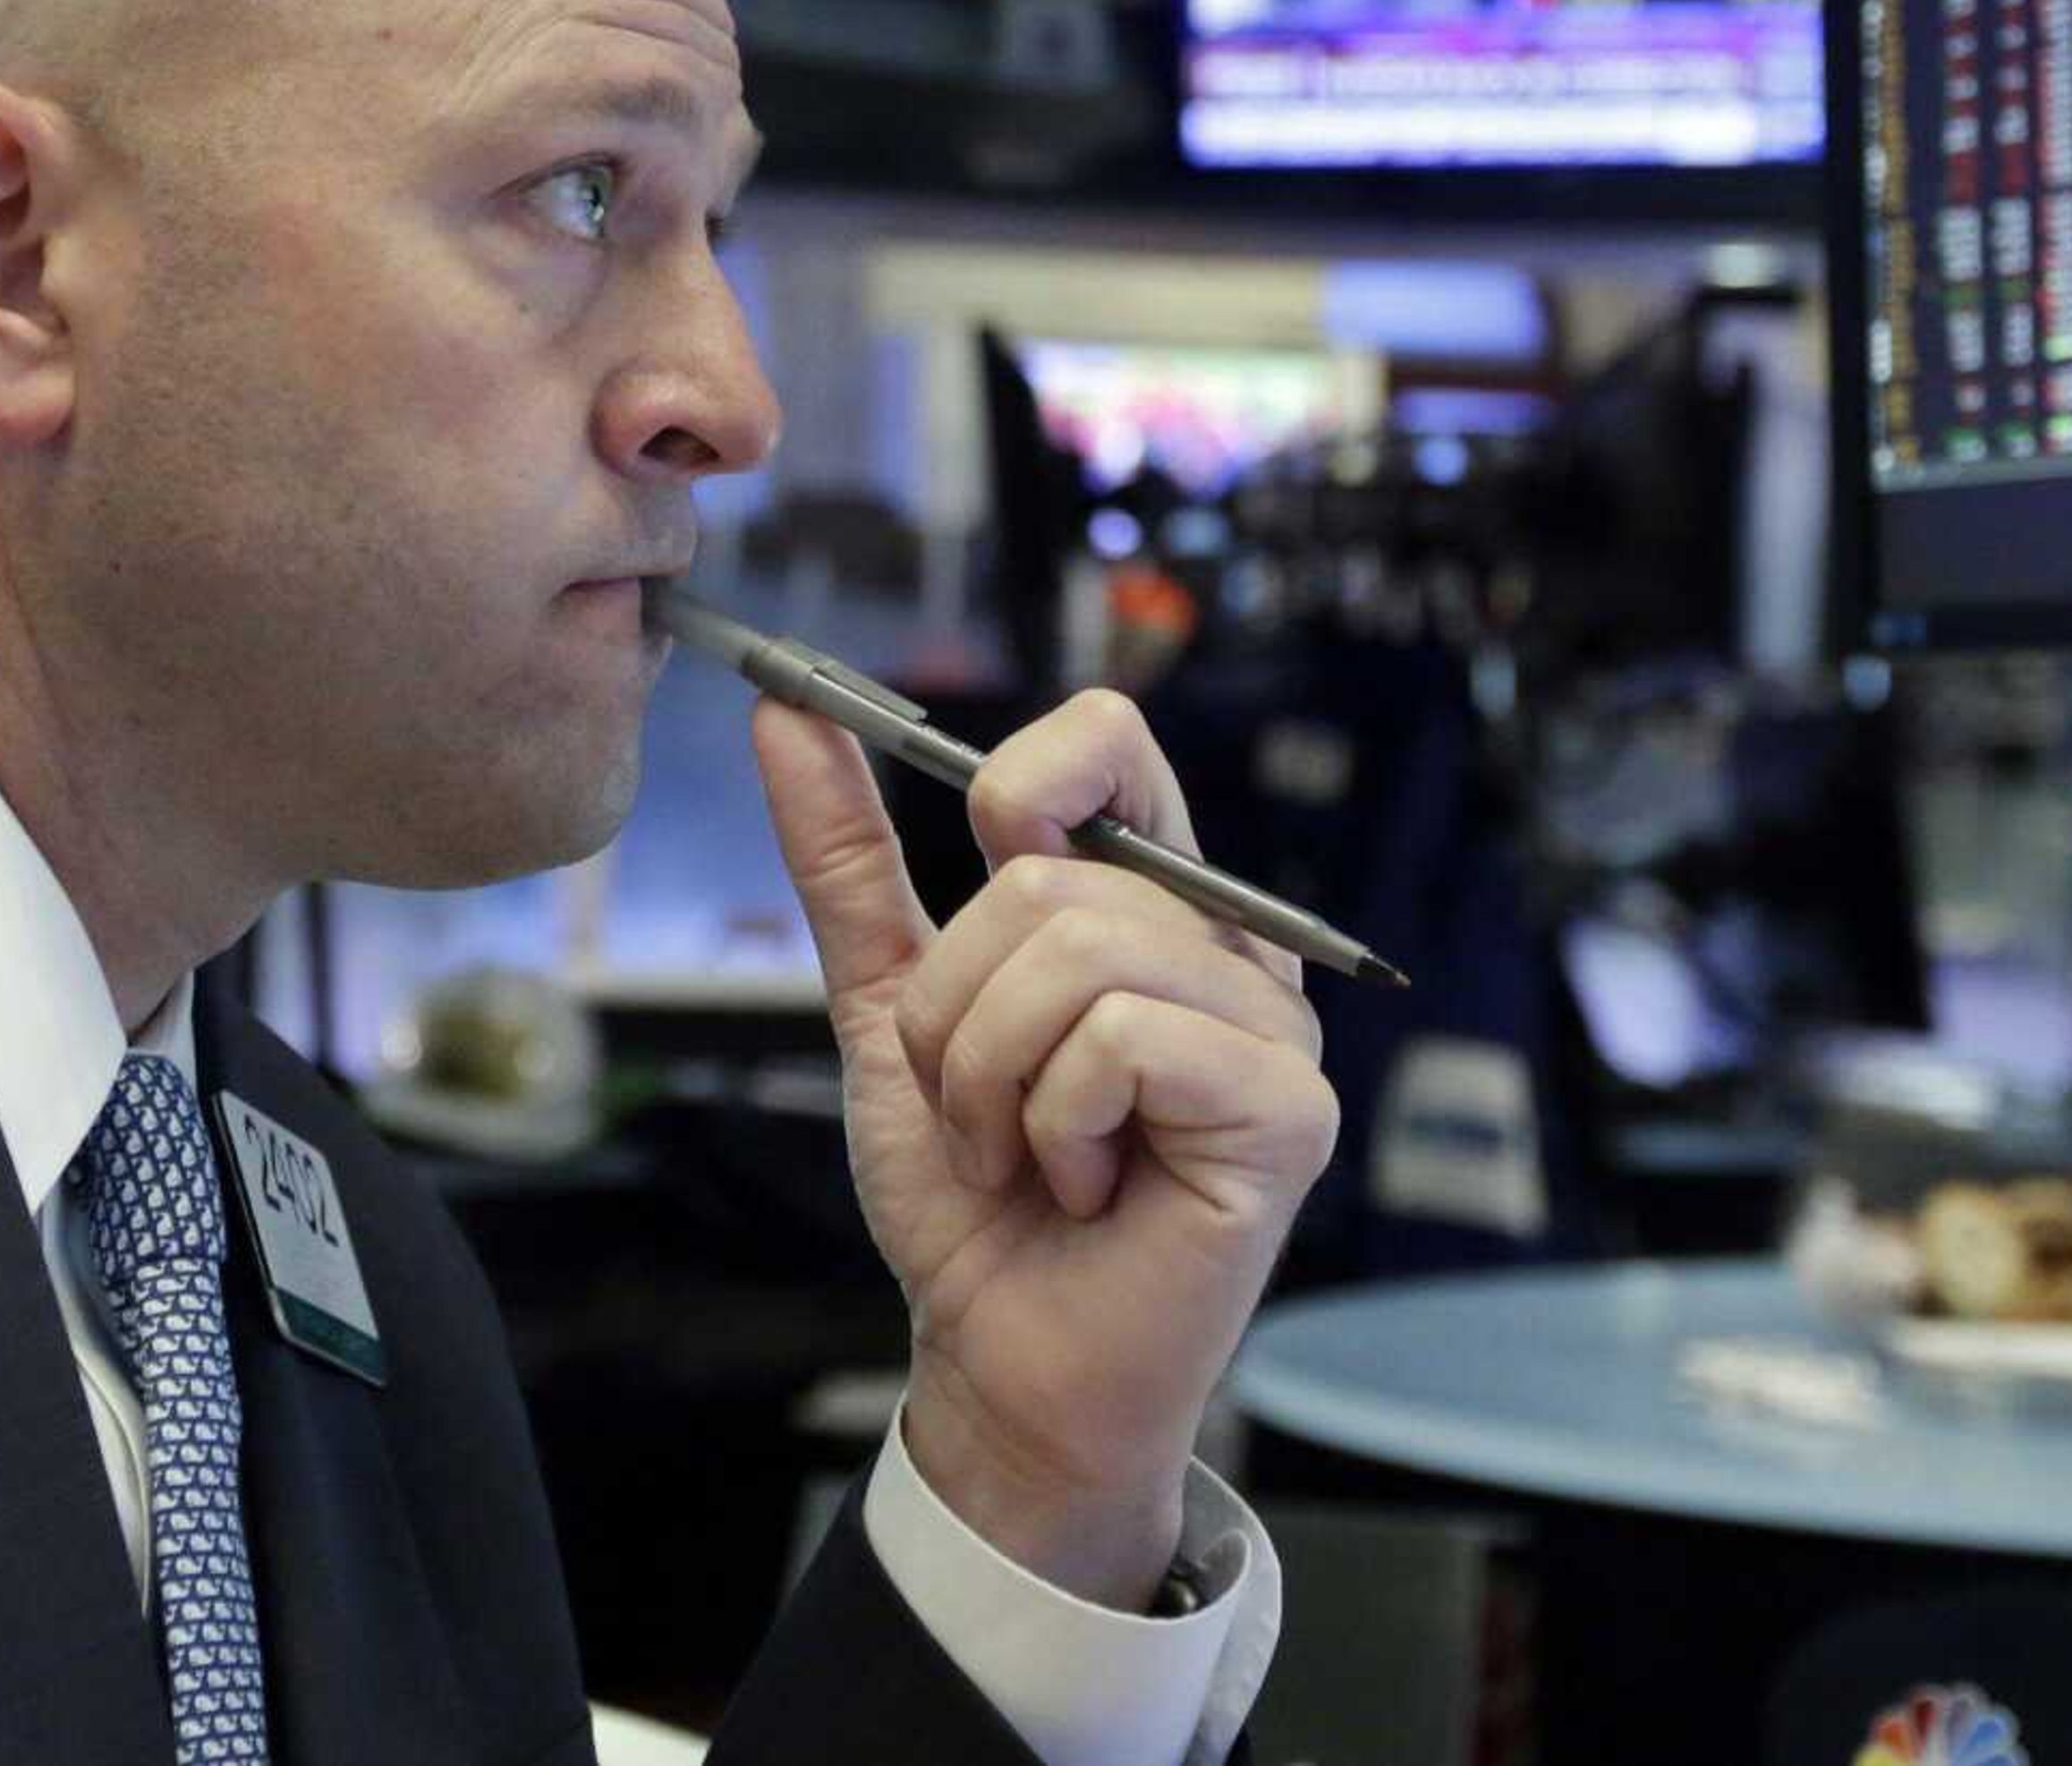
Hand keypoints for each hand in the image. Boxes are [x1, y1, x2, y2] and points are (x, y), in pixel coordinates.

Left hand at [753, 690, 1338, 1609]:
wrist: (1000, 1361)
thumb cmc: (970, 1195)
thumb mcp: (888, 1004)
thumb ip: (848, 858)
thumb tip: (786, 711)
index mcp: (1146, 906)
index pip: (1110, 740)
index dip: (1019, 781)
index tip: (971, 877)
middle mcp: (1225, 951)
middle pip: (1048, 876)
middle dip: (956, 1010)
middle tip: (981, 1110)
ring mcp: (1269, 1027)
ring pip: (1074, 952)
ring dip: (990, 1077)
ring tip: (1022, 1153)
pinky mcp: (1286, 1107)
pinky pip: (1121, 1039)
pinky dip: (1054, 1124)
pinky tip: (1082, 1186)